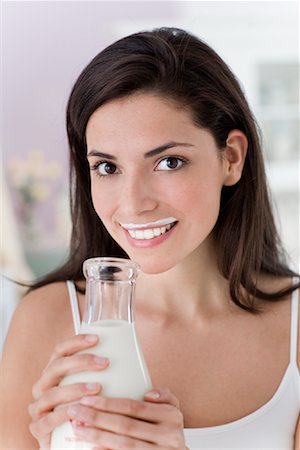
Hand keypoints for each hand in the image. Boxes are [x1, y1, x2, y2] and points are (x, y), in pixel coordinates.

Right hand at [28, 334, 108, 448]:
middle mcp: (43, 386)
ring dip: (75, 388)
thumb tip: (141, 372)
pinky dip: (64, 415)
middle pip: (56, 366)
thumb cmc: (88, 410)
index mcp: (54, 372)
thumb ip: (109, 379)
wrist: (69, 443)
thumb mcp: (95, 391)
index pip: (61, 350)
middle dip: (80, 361)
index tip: (97, 339)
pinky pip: (49, 420)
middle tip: (104, 362)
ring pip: (52, 393)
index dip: (76, 342)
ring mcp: (38, 407)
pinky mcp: (38, 428)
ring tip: (98, 387)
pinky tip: (80, 412)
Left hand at [67, 387, 185, 448]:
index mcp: (172, 416)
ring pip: (123, 445)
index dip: (109, 403)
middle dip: (97, 418)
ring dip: (96, 436)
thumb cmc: (167, 430)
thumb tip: (148, 394)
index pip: (134, 407)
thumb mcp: (173, 410)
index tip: (87, 398)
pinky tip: (91, 448)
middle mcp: (169, 437)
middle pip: (125, 426)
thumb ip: (165, 396)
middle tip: (75, 411)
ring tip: (77, 428)